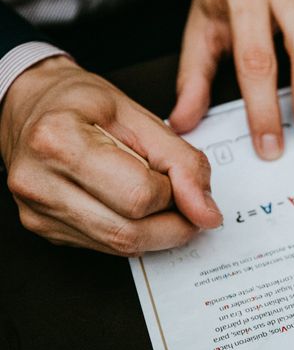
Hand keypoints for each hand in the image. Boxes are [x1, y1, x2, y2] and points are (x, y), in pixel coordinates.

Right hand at [0, 56, 221, 255]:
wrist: (31, 105)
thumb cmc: (80, 103)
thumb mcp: (139, 116)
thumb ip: (181, 161)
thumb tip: (206, 211)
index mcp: (60, 140)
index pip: (141, 195)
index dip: (176, 192)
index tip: (184, 180)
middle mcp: (39, 182)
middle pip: (130, 231)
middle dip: (173, 222)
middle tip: (183, 198)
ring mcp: (38, 212)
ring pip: (120, 246)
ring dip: (156, 230)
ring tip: (158, 197)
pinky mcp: (44, 229)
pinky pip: (106, 246)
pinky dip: (132, 230)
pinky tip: (130, 204)